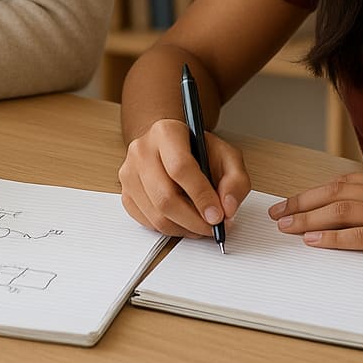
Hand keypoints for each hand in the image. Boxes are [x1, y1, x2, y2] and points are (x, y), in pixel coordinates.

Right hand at [118, 117, 249, 236]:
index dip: (201, 196)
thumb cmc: (198, 152)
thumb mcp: (227, 157)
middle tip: (213, 227)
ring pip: (156, 215)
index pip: (180, 167)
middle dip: (194, 220)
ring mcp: (129, 173)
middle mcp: (141, 150)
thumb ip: (235, 180)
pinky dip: (171, 230)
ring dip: (185, 229)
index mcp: (166, 132)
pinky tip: (185, 221)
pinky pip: (148, 223)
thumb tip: (227, 208)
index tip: (218, 215)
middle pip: (165, 197)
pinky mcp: (126, 194)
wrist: (171, 147)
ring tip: (202, 225)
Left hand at [269, 171, 362, 262]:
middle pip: (333, 194)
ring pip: (341, 212)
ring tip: (287, 228)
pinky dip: (336, 239)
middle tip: (276, 215)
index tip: (289, 201)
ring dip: (310, 220)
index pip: (339, 183)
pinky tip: (317, 243)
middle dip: (301, 204)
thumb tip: (362, 204)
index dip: (310, 192)